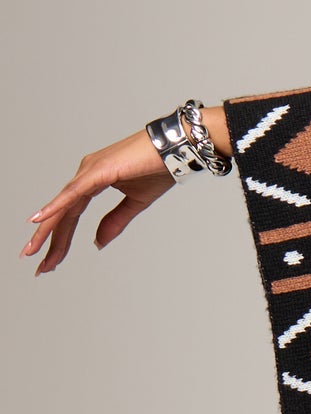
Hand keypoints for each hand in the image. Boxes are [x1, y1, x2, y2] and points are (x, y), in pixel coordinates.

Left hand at [21, 128, 182, 274]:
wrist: (174, 149)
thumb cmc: (158, 168)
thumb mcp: (134, 203)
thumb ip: (115, 222)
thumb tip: (97, 242)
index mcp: (93, 180)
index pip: (71, 214)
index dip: (61, 238)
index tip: (52, 260)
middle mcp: (85, 174)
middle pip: (62, 213)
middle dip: (48, 240)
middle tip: (37, 263)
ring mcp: (89, 171)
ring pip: (63, 206)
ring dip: (47, 230)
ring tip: (33, 250)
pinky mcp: (97, 171)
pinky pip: (73, 193)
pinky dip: (55, 207)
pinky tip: (39, 220)